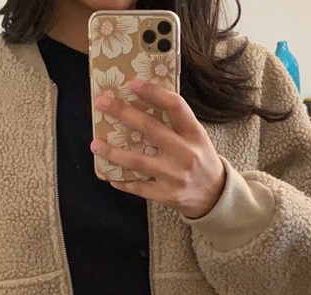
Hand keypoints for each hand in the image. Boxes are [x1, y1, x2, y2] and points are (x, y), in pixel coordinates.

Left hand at [90, 79, 225, 219]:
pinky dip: (122, 181)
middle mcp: (185, 153)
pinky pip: (138, 187)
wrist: (215, 195)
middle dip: (122, 112)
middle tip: (102, 102)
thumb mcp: (196, 137)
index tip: (132, 83)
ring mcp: (174, 176)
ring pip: (137, 161)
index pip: (174, 106)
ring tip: (95, 144)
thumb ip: (175, 124)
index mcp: (194, 133)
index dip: (153, 92)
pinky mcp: (166, 195)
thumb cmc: (200, 159)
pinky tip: (110, 176)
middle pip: (150, 128)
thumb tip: (140, 104)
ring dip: (113, 152)